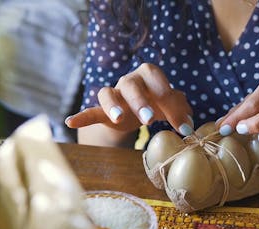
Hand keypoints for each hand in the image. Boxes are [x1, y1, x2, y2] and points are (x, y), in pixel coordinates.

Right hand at [66, 63, 193, 135]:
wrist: (137, 110)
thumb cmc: (157, 102)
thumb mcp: (172, 106)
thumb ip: (181, 110)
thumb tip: (188, 124)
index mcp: (150, 74)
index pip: (158, 83)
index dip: (170, 102)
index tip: (182, 124)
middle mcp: (130, 81)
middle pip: (132, 85)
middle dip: (140, 101)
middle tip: (149, 119)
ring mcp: (115, 94)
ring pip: (108, 93)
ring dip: (113, 105)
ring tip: (118, 118)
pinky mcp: (102, 110)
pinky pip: (90, 110)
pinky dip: (81, 116)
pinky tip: (70, 122)